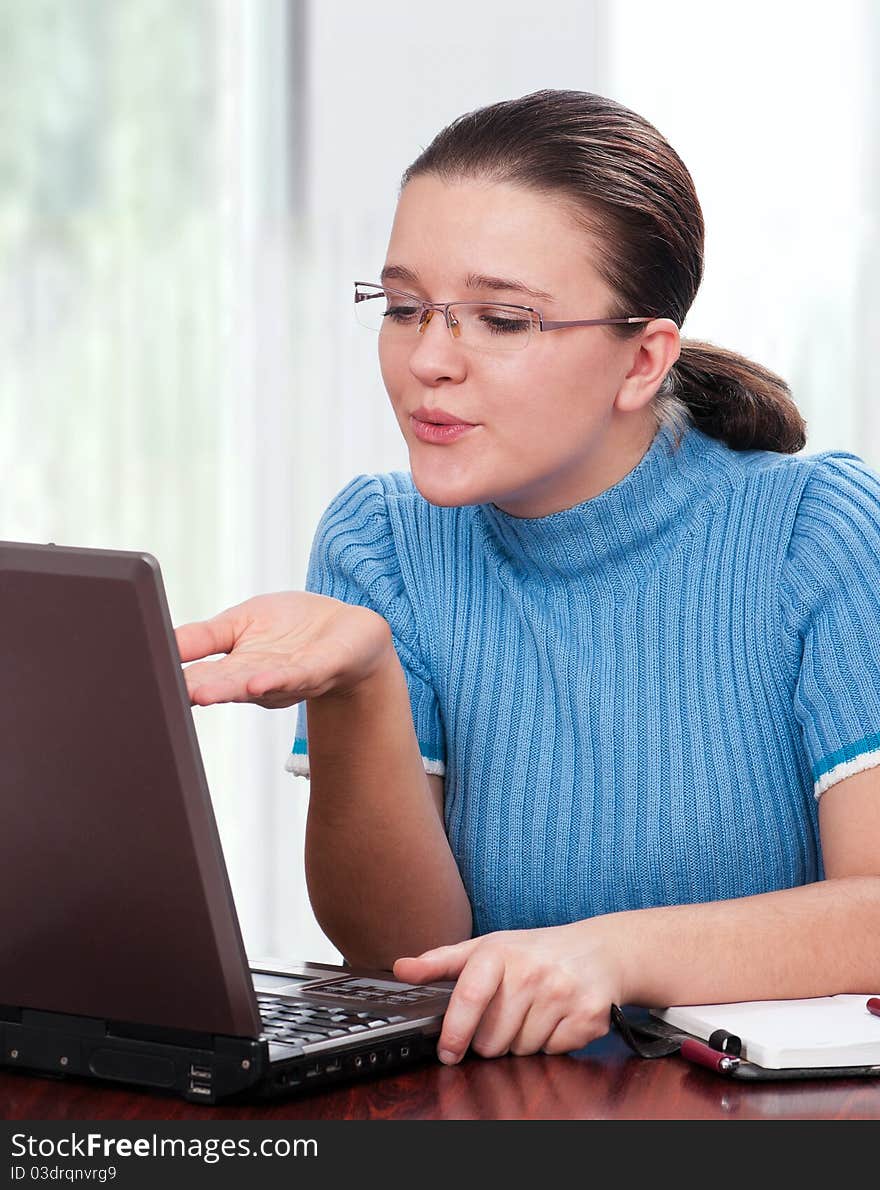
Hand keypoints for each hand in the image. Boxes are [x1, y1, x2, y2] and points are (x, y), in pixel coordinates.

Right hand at [174, 592, 392, 707]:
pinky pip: (293, 676)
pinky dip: (275, 679)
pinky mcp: (318, 669)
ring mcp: (286, 678)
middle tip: (165, 693)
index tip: (141, 680)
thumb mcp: (239, 624)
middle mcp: (255, 680)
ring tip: (199, 693)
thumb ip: (202, 636)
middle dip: (194, 690)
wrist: (351, 635)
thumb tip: (159, 638)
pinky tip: (256, 681)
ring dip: (227, 690)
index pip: (197, 674)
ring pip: (252, 686)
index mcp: (234, 669)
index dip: (171, 678)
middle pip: (220, 686)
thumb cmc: (293, 629)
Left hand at [392, 921, 624, 1064]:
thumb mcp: (487, 948)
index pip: (470, 996)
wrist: (599, 950)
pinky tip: (556, 1019)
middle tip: (507, 1015)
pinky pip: (551, 1052)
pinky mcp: (586, 1017)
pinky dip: (550, 1044)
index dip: (454, 1031)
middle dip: (492, 1038)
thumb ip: (441, 962)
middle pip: (492, 1038)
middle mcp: (531, 971)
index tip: (447, 1052)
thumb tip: (401, 969)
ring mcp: (562, 994)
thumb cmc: (534, 952)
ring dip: (521, 1041)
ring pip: (520, 1049)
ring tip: (533, 1012)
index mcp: (500, 951)